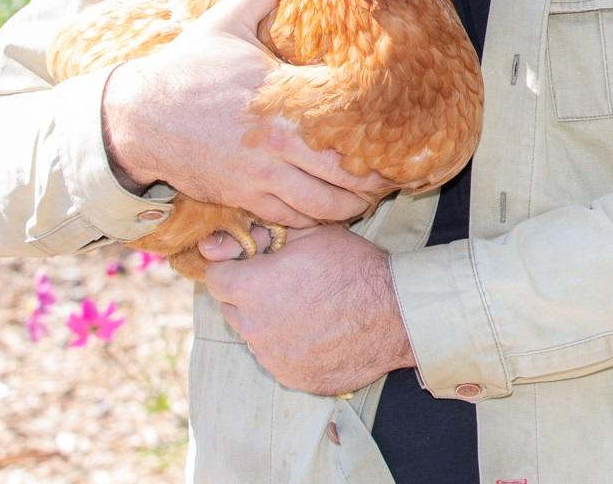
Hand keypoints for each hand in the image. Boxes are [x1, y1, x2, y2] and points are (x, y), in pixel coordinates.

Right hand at [101, 0, 379, 227]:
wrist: (137, 118)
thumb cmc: (185, 71)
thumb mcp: (221, 24)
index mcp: (283, 98)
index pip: (348, 124)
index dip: (379, 136)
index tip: (397, 135)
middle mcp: (278, 143)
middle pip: (345, 175)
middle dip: (375, 179)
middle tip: (392, 174)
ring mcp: (261, 176)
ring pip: (323, 205)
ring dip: (350, 205)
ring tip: (366, 197)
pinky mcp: (243, 197)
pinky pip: (291, 218)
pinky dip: (314, 218)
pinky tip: (326, 207)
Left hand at [203, 224, 414, 394]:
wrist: (396, 315)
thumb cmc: (355, 269)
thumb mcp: (312, 235)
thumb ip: (261, 236)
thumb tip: (215, 244)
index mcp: (252, 287)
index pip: (215, 278)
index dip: (234, 267)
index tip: (255, 265)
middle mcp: (253, 327)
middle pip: (233, 309)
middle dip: (251, 295)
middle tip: (288, 283)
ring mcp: (272, 357)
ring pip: (256, 335)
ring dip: (272, 321)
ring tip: (310, 308)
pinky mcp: (292, 378)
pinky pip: (280, 359)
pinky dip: (293, 346)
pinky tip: (321, 331)